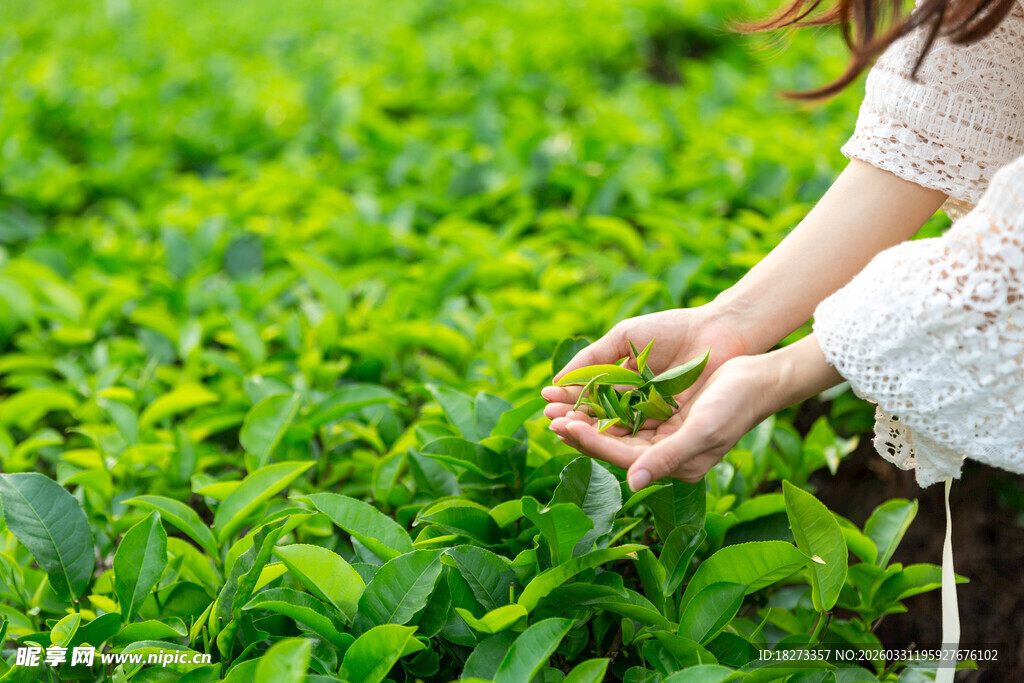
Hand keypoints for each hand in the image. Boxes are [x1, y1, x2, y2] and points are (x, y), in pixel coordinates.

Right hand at [541, 305, 748, 424]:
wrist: (718, 332)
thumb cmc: (672, 330)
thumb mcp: (625, 336)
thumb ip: (592, 357)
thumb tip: (558, 379)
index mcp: (623, 381)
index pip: (589, 396)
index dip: (567, 399)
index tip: (545, 400)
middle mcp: (636, 403)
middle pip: (599, 417)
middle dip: (574, 419)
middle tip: (550, 420)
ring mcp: (654, 416)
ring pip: (616, 429)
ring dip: (590, 432)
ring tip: (567, 428)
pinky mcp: (673, 427)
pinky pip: (641, 434)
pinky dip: (619, 435)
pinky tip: (598, 433)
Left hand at [548, 355, 776, 486]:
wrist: (761, 377)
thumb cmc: (736, 404)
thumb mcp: (702, 430)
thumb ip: (668, 457)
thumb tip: (632, 484)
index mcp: (675, 464)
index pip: (622, 456)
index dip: (591, 441)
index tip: (563, 425)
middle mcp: (666, 453)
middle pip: (614, 444)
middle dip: (581, 430)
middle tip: (548, 415)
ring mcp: (665, 433)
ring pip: (616, 427)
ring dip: (588, 416)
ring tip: (557, 405)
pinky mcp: (666, 412)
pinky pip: (628, 410)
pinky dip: (605, 401)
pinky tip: (584, 391)